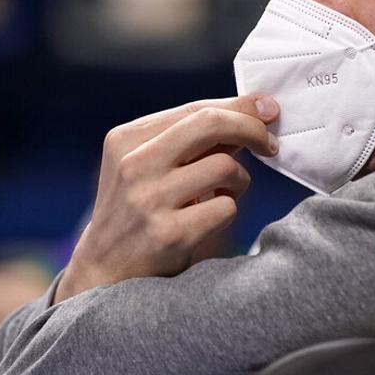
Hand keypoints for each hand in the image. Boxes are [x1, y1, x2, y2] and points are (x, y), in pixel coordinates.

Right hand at [55, 96, 278, 302]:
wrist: (104, 268)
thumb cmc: (138, 208)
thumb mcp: (149, 164)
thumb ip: (192, 138)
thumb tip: (255, 111)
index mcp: (127, 139)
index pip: (195, 109)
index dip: (239, 106)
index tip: (267, 109)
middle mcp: (135, 164)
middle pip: (211, 124)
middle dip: (252, 129)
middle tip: (270, 144)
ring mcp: (150, 199)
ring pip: (225, 167)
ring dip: (240, 179)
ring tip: (226, 192)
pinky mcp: (169, 233)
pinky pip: (226, 207)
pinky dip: (229, 209)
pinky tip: (211, 217)